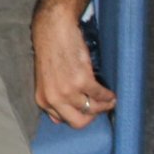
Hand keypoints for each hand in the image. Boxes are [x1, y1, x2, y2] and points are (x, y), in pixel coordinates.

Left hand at [32, 9, 114, 128]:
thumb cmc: (50, 52)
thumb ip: (51, 99)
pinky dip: (109, 96)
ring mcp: (68, 91)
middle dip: (92, 117)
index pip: (64, 120)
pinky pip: (102, 96)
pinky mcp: (83, 81)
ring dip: (104, 106)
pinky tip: (111, 93)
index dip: (78, 115)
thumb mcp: (44, 80)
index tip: (87, 110)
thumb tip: (57, 121)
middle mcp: (54, 98)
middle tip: (100, 107)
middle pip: (79, 122)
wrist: (54, 30)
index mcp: (43, 100)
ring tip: (109, 100)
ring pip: (93, 110)